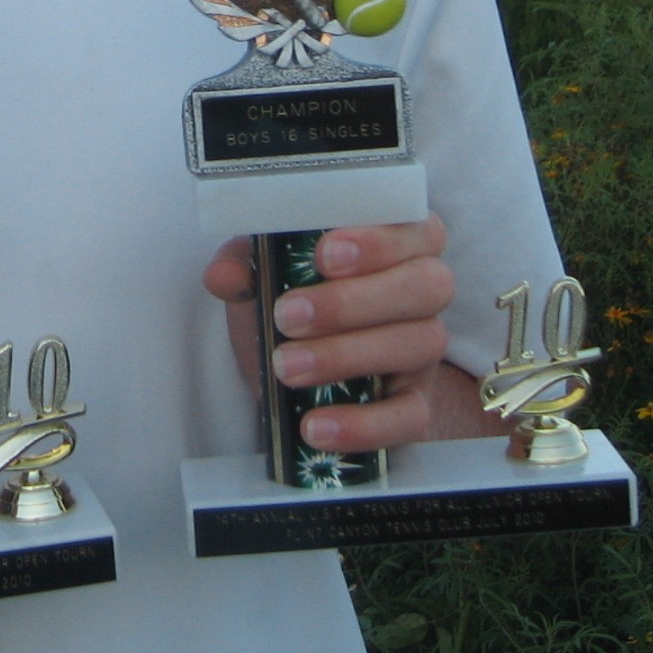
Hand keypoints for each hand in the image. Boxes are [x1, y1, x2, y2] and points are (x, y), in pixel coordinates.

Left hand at [204, 218, 453, 453]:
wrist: (292, 365)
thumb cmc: (290, 296)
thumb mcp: (264, 270)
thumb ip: (246, 262)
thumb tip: (225, 275)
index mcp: (398, 238)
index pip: (416, 225)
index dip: (378, 240)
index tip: (324, 255)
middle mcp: (424, 288)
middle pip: (427, 285)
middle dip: (352, 301)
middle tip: (287, 316)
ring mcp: (424, 346)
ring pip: (420, 344)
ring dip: (347, 356)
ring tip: (286, 367)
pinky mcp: (416, 402)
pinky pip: (411, 417)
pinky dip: (364, 425)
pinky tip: (315, 427)